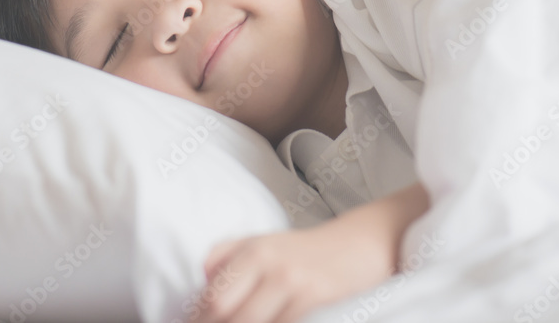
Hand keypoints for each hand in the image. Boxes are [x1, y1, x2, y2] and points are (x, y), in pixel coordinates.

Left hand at [188, 221, 394, 322]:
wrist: (359, 243)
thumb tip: (200, 286)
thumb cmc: (308, 251)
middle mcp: (270, 263)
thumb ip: (226, 258)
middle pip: (225, 313)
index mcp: (252, 250)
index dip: (198, 320)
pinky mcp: (316, 298)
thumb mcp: (264, 243)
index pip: (212, 296)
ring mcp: (294, 282)